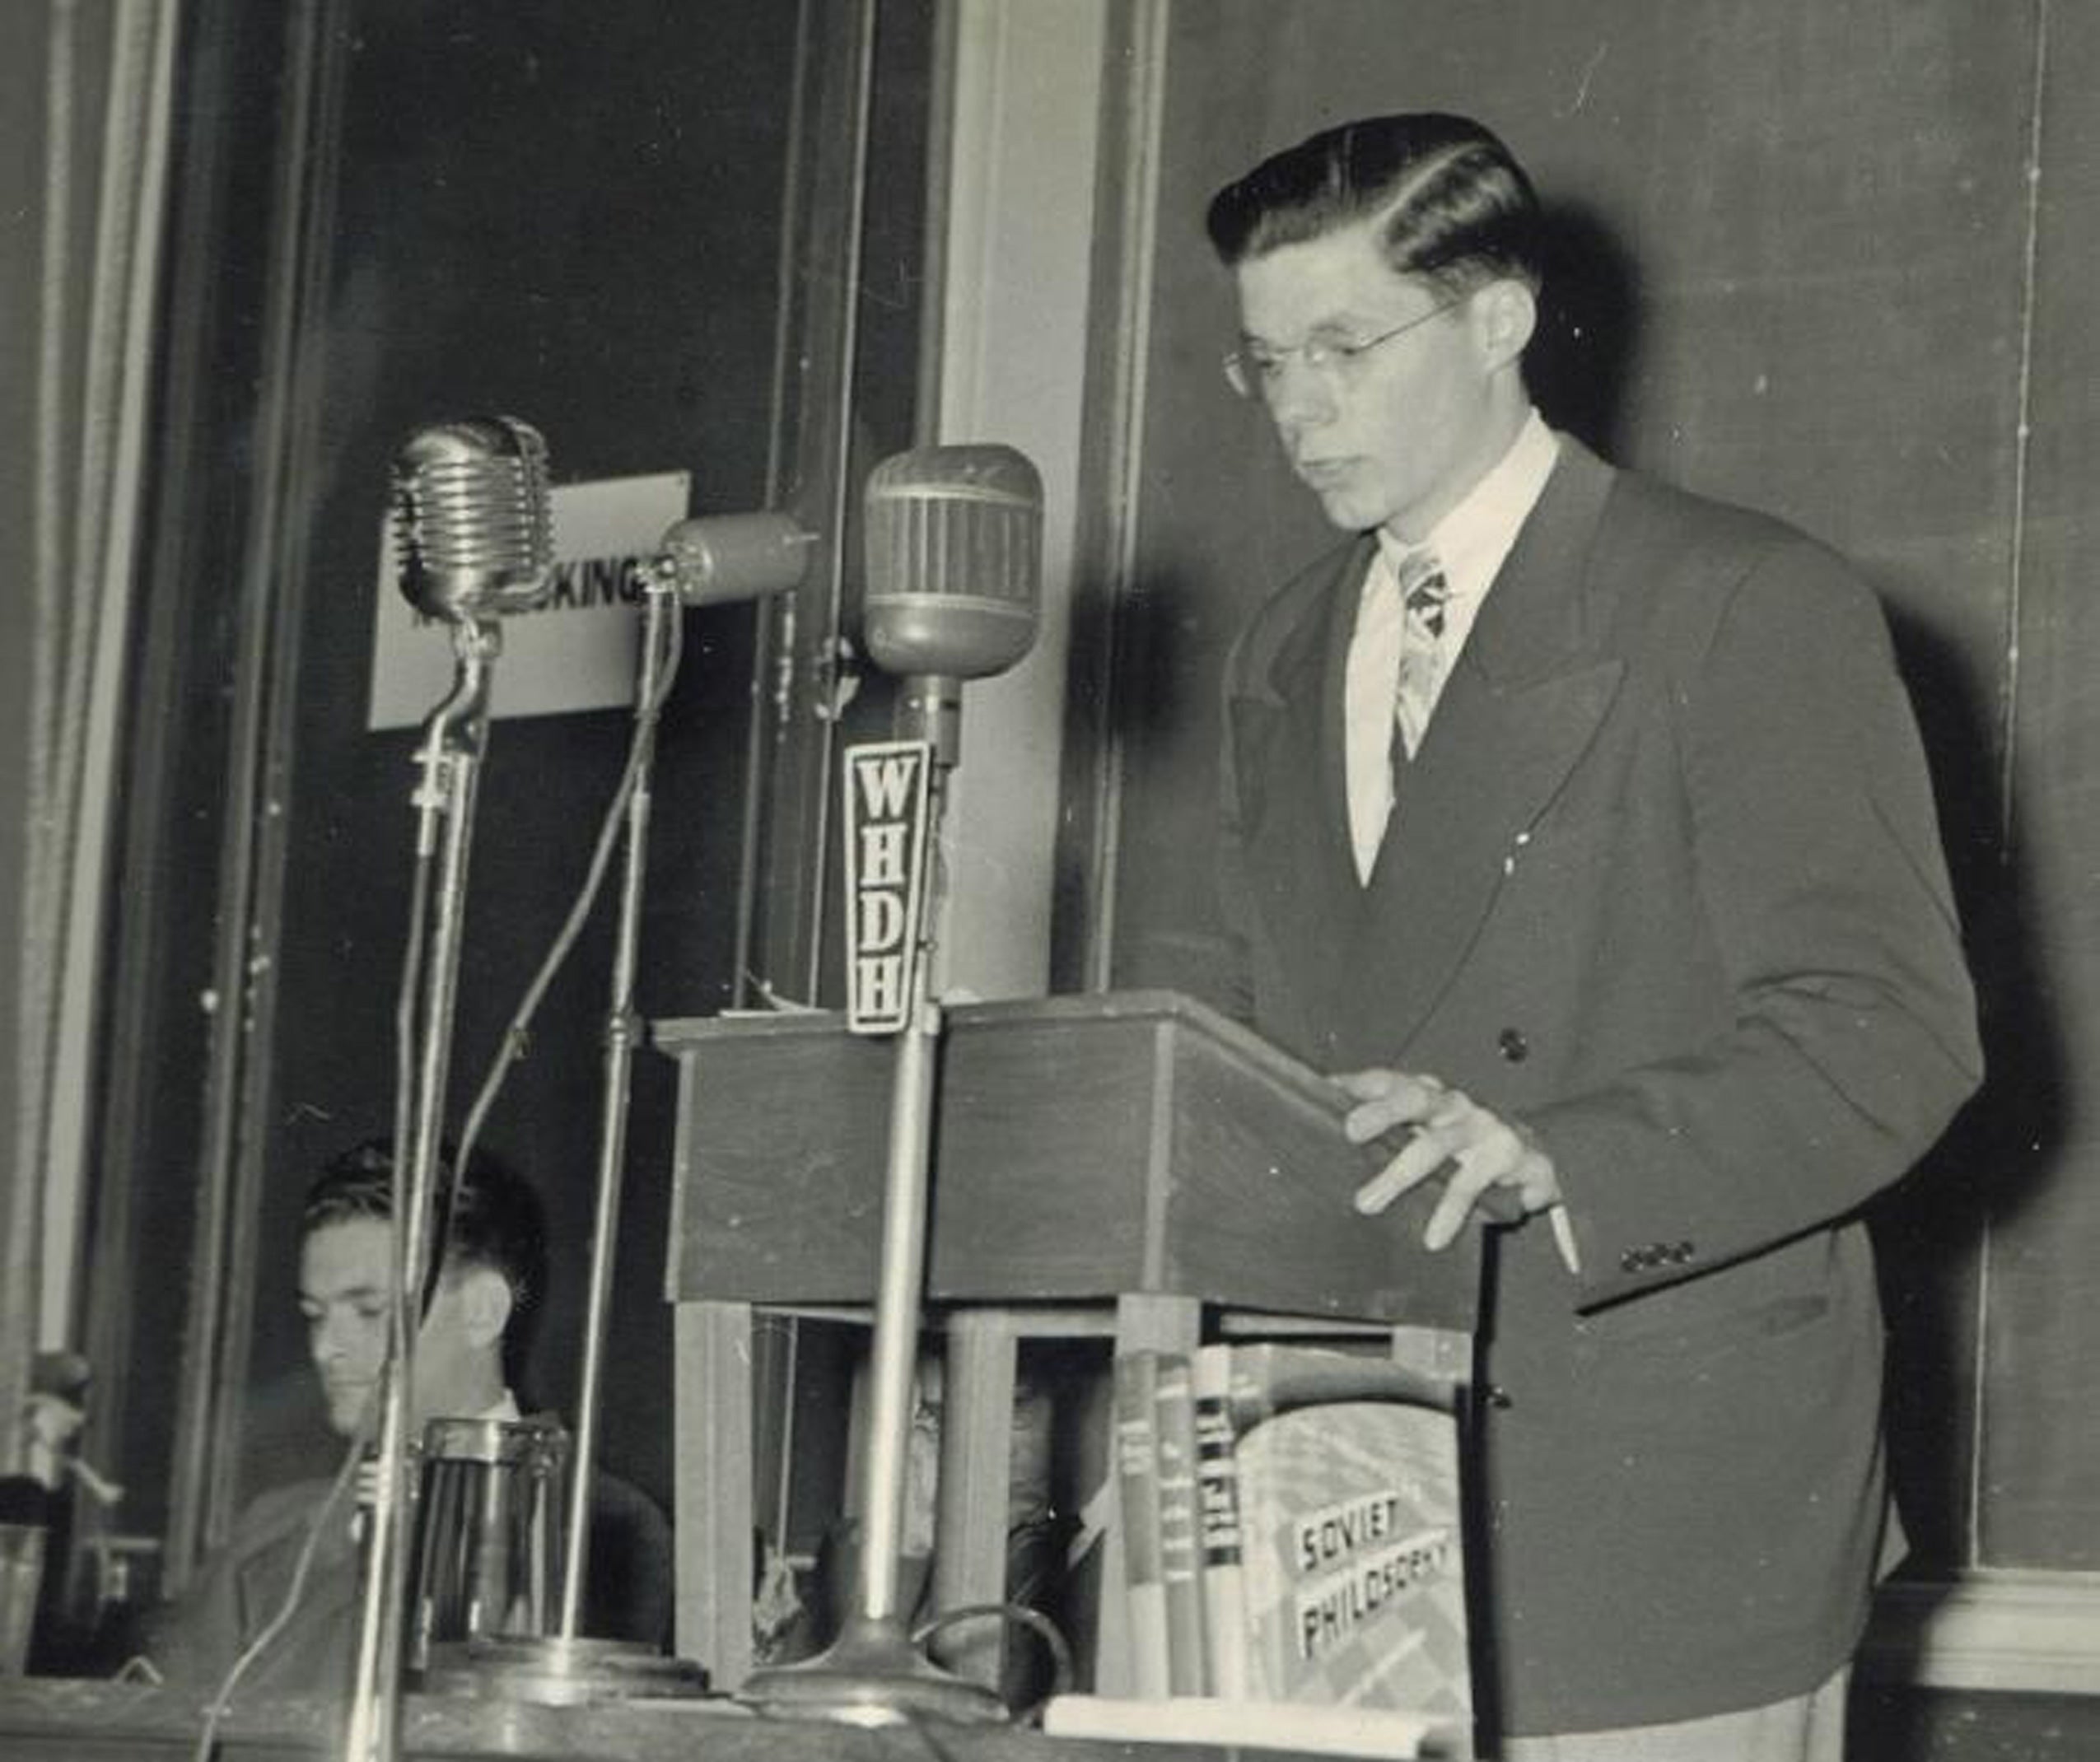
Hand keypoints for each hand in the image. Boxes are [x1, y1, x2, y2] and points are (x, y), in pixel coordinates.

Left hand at [1336, 1068, 1561, 1249]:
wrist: (1538, 1160)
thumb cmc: (1468, 1146)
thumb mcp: (1429, 1132)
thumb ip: (1389, 1132)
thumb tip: (1327, 1131)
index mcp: (1429, 1094)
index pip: (1390, 1080)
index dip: (1358, 1084)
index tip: (1327, 1091)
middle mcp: (1454, 1103)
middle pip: (1414, 1098)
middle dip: (1381, 1112)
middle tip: (1350, 1131)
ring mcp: (1484, 1126)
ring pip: (1435, 1145)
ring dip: (1398, 1175)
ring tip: (1366, 1203)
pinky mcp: (1510, 1155)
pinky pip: (1472, 1184)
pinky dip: (1450, 1213)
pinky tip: (1433, 1238)